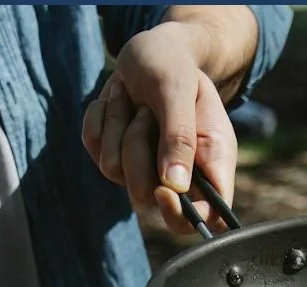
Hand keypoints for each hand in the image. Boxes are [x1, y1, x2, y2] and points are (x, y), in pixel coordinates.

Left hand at [82, 22, 237, 234]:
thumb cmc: (173, 63)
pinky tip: (120, 99)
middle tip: (148, 113)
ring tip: (137, 100)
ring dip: (119, 126)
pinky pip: (95, 149)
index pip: (208, 217)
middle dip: (137, 151)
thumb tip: (175, 186)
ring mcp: (143, 168)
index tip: (163, 189)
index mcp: (212, 161)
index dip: (183, 214)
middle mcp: (179, 173)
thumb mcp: (179, 88)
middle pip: (146, 196)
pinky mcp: (114, 157)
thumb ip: (179, 135)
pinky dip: (102, 118)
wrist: (149, 50)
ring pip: (115, 171)